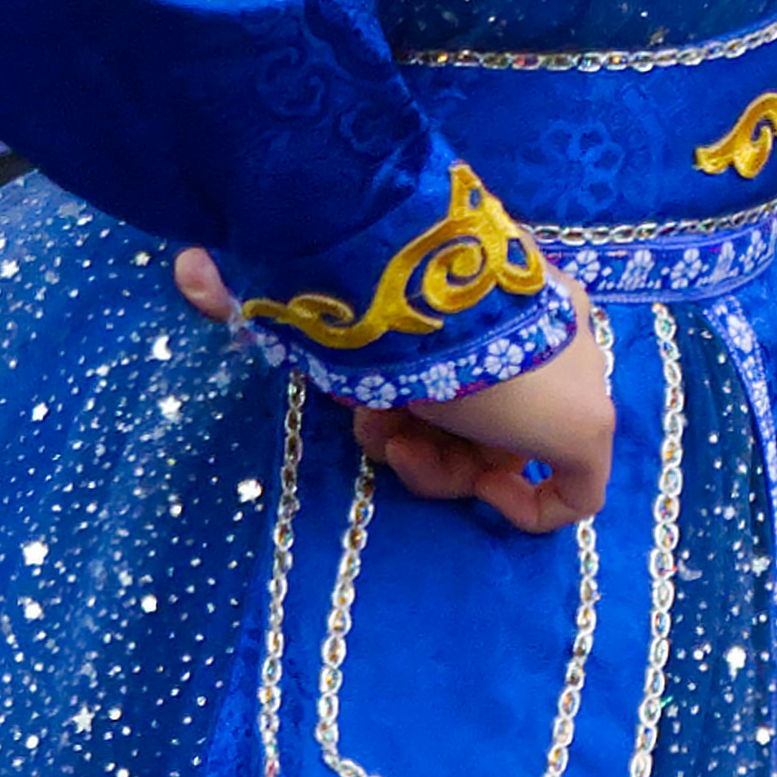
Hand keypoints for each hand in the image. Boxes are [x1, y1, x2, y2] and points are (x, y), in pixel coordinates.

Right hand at [174, 247, 618, 536]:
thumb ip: (263, 286)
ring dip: (435, 464)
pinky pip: (575, 494)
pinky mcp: (588, 427)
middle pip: (480, 416)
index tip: (366, 407)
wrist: (427, 287)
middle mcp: (544, 330)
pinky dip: (526, 507)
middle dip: (413, 436)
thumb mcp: (326, 292)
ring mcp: (572, 379)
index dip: (409, 401)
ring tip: (395, 439)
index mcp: (499, 288)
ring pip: (505, 453)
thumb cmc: (366, 282)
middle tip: (373, 428)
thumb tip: (189, 269)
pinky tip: (482, 493)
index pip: (466, 367)